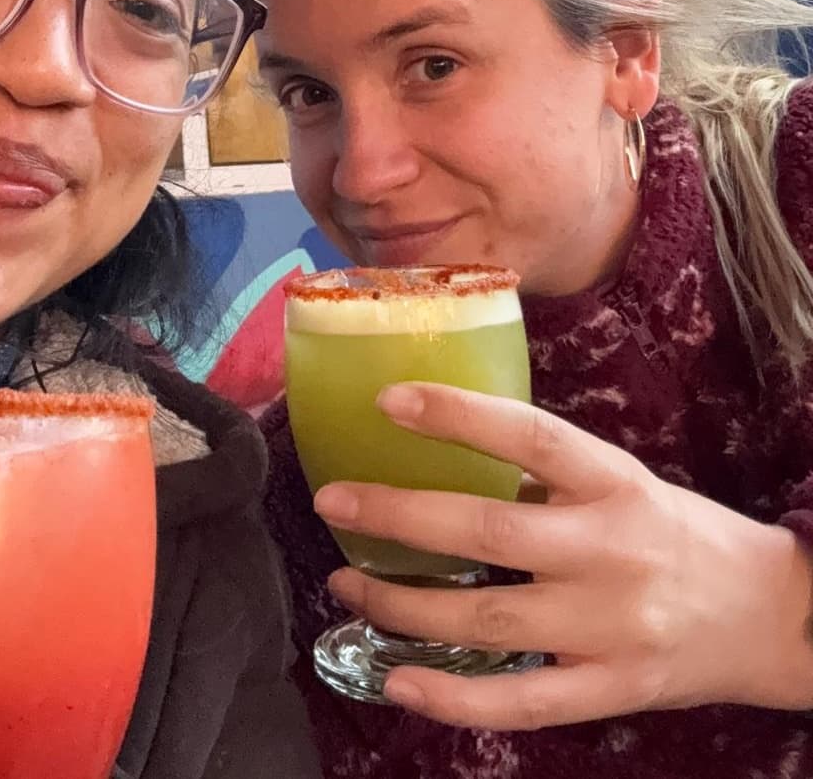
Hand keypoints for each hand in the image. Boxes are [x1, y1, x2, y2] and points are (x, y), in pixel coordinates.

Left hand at [314, 383, 812, 729]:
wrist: (770, 616)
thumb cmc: (673, 532)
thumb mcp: (618, 481)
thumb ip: (542, 475)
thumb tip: (440, 450)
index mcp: (614, 481)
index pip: (529, 435)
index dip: (458, 415)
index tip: (388, 400)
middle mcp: (611, 551)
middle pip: (489, 533)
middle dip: (399, 519)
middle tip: (333, 502)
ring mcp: (610, 628)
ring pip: (487, 620)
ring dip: (403, 605)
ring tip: (347, 585)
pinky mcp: (611, 690)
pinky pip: (520, 702)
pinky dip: (452, 697)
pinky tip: (397, 680)